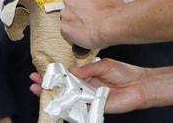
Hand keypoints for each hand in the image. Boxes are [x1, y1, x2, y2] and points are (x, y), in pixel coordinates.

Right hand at [30, 60, 147, 113]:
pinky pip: (79, 108)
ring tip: (39, 90)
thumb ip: (88, 68)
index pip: (66, 73)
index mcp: (86, 73)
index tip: (40, 69)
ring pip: (67, 97)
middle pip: (62, 85)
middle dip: (47, 83)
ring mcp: (88, 96)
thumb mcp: (104, 64)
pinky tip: (57, 102)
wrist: (138, 85)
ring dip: (53, 95)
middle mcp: (85, 85)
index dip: (54, 72)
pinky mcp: (94, 107)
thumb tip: (72, 71)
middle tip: (34, 81)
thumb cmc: (124, 72)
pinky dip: (68, 106)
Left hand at [60, 0, 124, 49]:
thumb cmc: (112, 11)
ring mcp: (65, 14)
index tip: (88, 3)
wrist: (110, 27)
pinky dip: (72, 32)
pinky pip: (66, 30)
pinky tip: (82, 33)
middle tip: (88, 15)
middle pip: (70, 3)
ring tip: (86, 25)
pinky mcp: (64, 29)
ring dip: (74, 20)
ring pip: (67, 17)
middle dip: (78, 8)